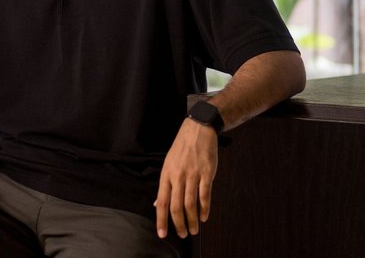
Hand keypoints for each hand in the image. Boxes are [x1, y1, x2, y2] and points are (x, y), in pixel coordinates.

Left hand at [155, 118, 217, 238]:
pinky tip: (204, 217)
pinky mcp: (206, 173)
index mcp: (166, 174)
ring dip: (193, 220)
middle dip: (179, 224)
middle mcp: (178, 176)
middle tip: (184, 235)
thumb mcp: (168, 163)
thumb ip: (165, 185)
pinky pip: (205, 195)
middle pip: (176, 206)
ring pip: (190, 204)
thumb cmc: (182, 148)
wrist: (198, 129)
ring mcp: (193, 174)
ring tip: (194, 230)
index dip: (161, 219)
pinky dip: (204, 209)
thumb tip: (158, 204)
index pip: (162, 201)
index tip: (162, 234)